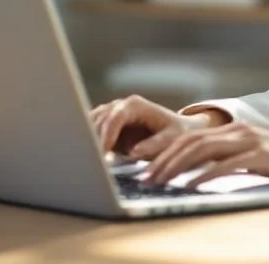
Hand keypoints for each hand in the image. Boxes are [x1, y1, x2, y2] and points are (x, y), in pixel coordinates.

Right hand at [89, 94, 216, 155]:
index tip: (103, 154)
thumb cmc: (175, 133)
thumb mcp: (170, 139)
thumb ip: (153, 145)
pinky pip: (91, 132)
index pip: (114, 117)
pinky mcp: (106, 125)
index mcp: (135, 105)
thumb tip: (134, 152)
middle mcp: (120, 106)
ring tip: (92, 163)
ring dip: (90, 143)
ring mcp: (111, 114)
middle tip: (94, 163)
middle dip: (95, 141)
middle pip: (99, 121)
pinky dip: (90, 144)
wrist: (178, 130)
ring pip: (91, 126)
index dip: (107, 135)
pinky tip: (92, 159)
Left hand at [135, 122, 268, 188]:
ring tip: (159, 181)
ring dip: (176, 166)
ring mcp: (249, 140)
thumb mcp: (252, 159)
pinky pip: (225, 164)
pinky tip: (190, 186)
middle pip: (190, 141)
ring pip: (202, 149)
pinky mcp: (261, 154)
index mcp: (233, 130)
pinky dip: (204, 175)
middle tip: (144, 176)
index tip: (144, 165)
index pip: (190, 137)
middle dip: (163, 159)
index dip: (164, 150)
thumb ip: (228, 161)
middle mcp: (238, 130)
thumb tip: (197, 176)